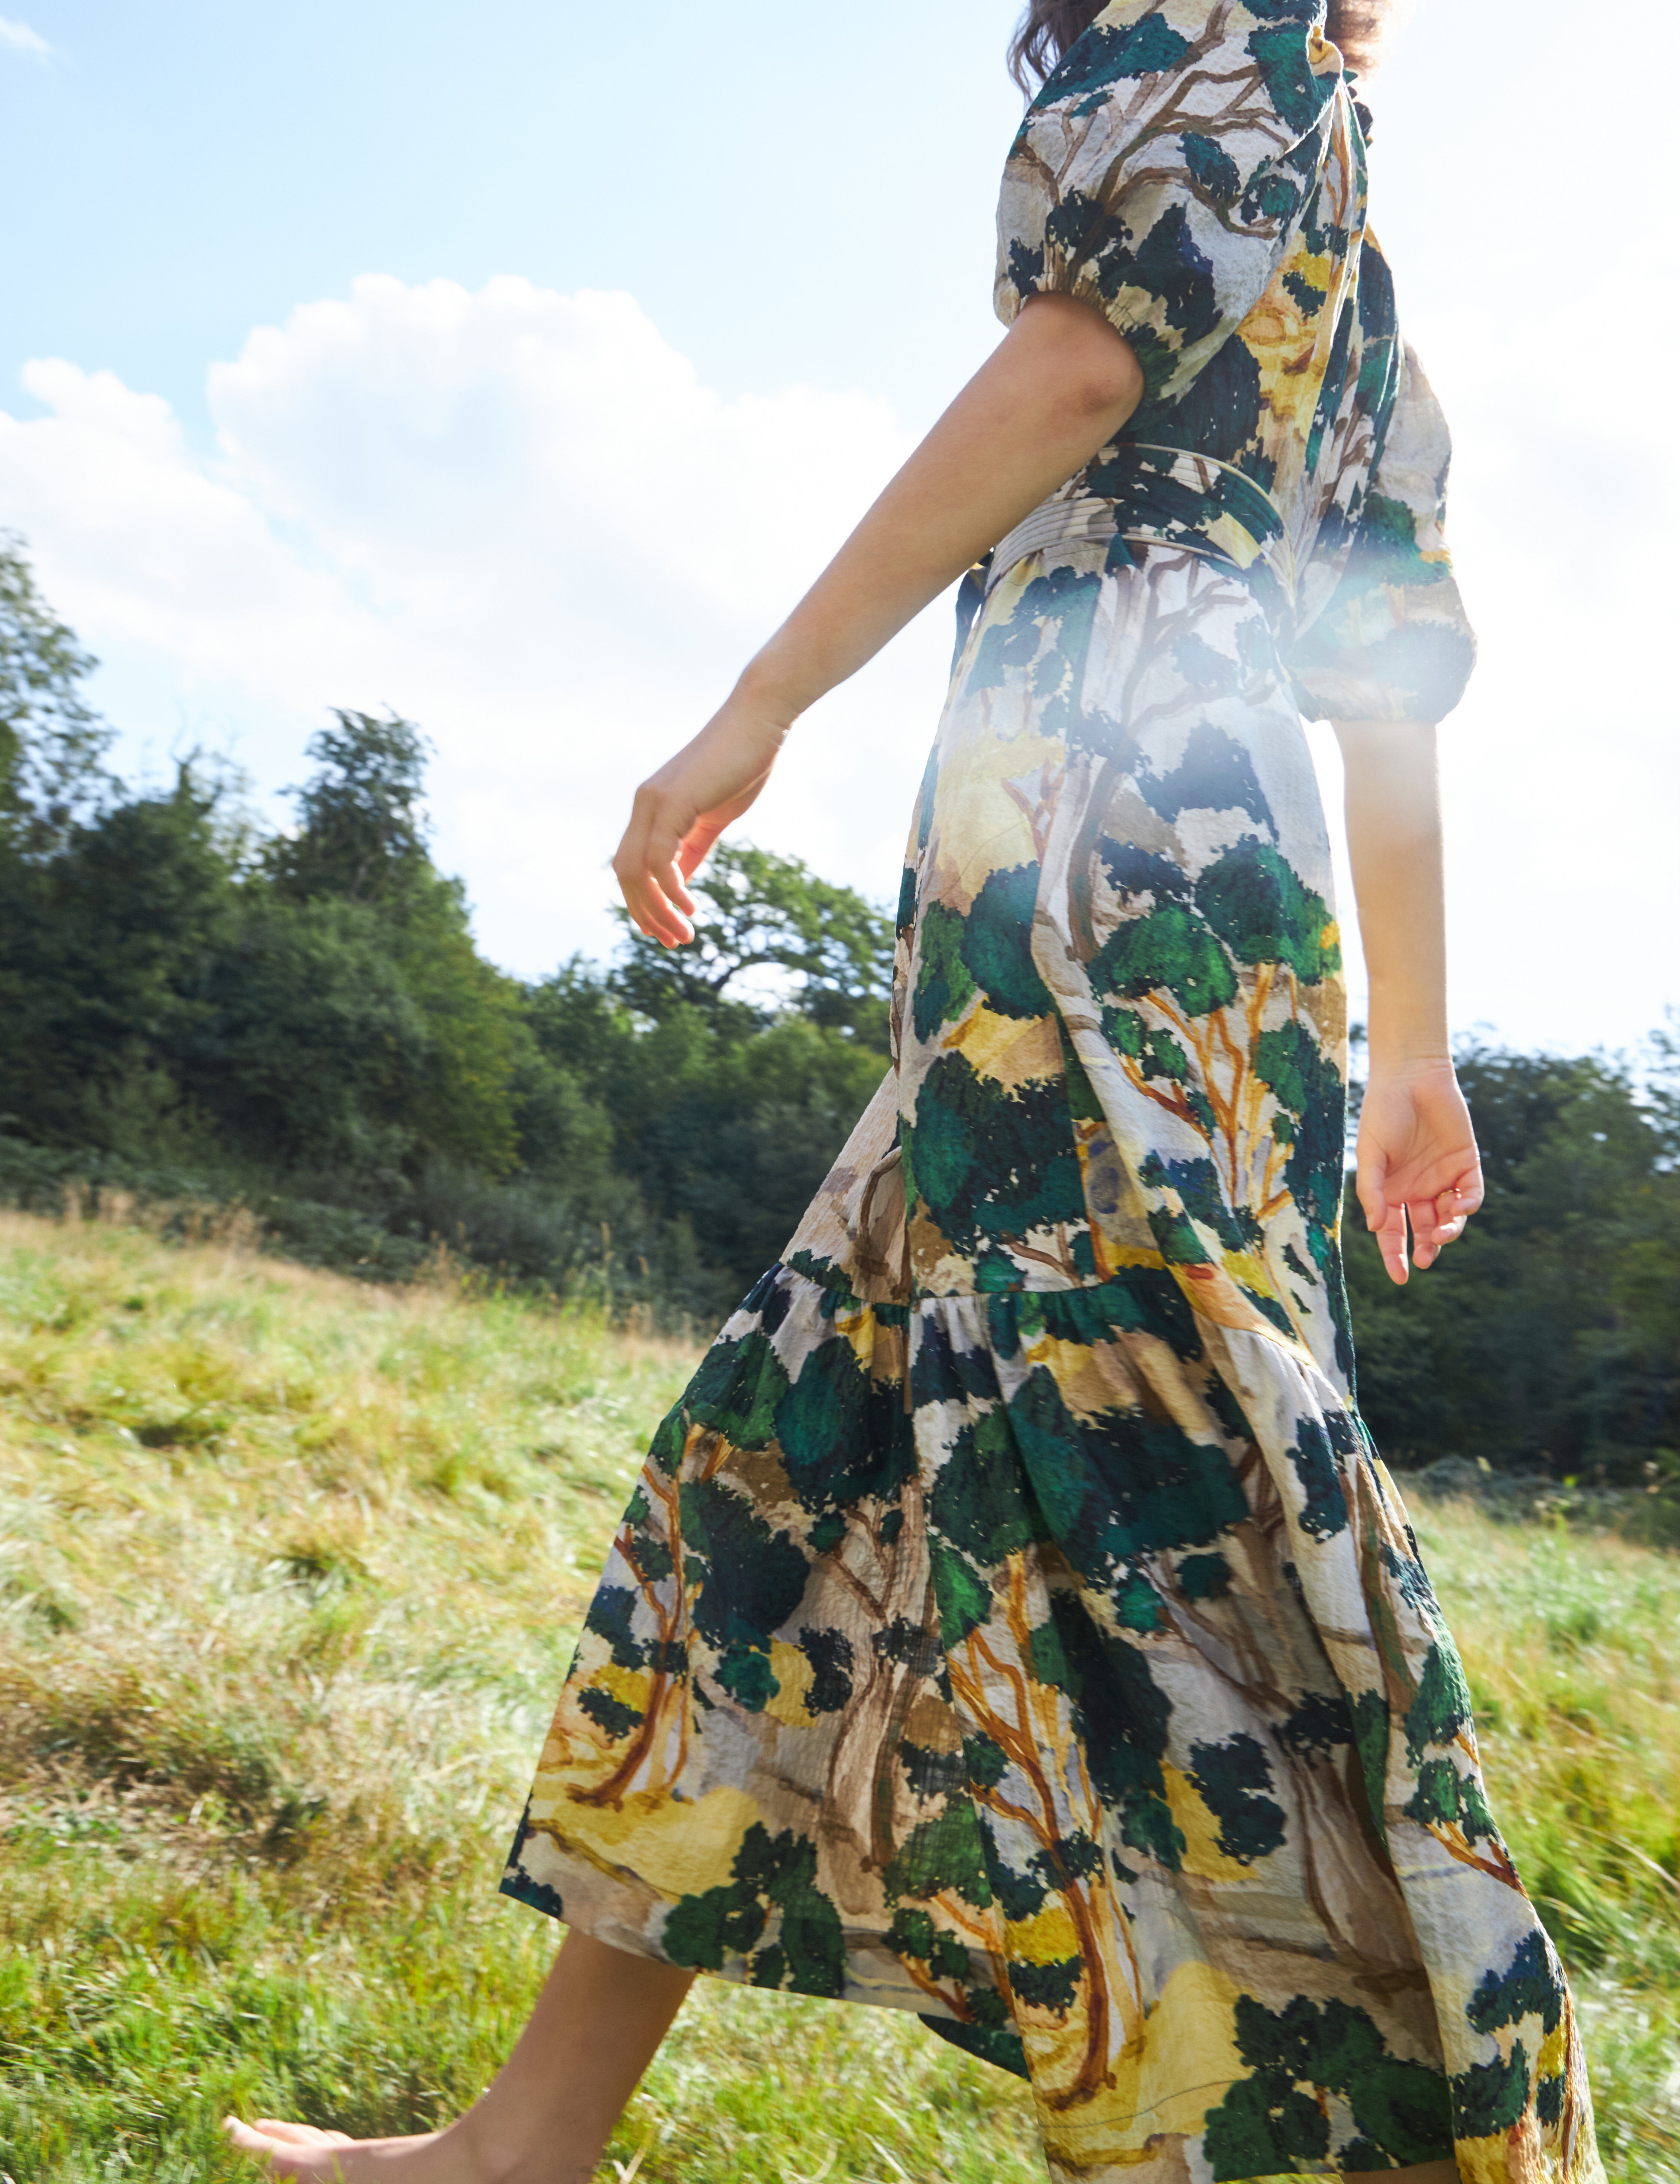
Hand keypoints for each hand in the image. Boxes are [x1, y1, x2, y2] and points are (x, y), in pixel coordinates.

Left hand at [612, 684, 789, 945]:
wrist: (759, 722)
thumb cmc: (742, 764)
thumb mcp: (714, 817)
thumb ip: (694, 847)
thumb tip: (681, 881)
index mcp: (652, 808)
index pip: (632, 864)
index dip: (642, 901)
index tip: (664, 930)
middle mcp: (644, 805)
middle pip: (626, 872)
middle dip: (645, 913)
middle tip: (674, 942)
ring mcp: (654, 802)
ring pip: (637, 870)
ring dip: (657, 909)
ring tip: (684, 934)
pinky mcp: (672, 802)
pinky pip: (659, 858)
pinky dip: (670, 889)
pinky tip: (690, 907)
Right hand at [1355, 1057, 1483, 1284]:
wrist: (1412, 1076)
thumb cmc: (1382, 1112)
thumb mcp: (1370, 1154)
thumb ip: (1372, 1190)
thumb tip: (1375, 1227)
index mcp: (1390, 1191)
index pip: (1393, 1232)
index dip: (1395, 1255)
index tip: (1400, 1277)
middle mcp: (1417, 1189)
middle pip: (1425, 1230)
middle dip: (1426, 1248)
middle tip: (1425, 1260)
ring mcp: (1443, 1178)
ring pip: (1450, 1217)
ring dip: (1448, 1231)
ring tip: (1443, 1236)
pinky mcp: (1466, 1163)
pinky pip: (1470, 1194)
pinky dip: (1467, 1206)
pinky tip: (1459, 1209)